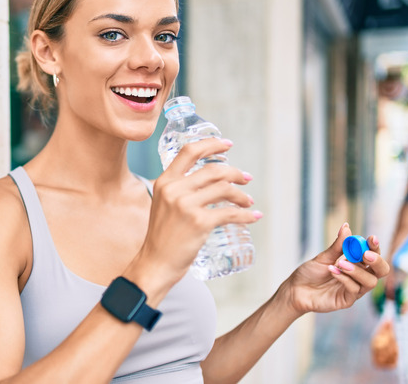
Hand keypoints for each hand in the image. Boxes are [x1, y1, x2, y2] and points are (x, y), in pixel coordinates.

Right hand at [139, 138, 260, 282]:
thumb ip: (178, 190)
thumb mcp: (163, 204)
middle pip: (213, 170)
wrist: (156, 263)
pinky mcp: (199, 222)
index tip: (227, 144)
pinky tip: (252, 216)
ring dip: (242, 195)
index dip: (211, 144)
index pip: (189, 152)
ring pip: (224, 189)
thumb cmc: (162, 237)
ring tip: (248, 202)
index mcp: (164, 182)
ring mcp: (186, 206)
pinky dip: (246, 214)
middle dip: (235, 173)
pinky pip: (230, 213)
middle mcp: (174, 190)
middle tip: (246, 179)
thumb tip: (207, 181)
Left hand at [282, 223, 389, 315]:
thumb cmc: (310, 273)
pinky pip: (354, 290)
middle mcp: (359, 277)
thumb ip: (338, 245)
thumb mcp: (324, 257)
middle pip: (381, 270)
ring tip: (340, 263)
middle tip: (365, 254)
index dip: (375, 247)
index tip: (371, 238)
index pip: (373, 254)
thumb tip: (346, 227)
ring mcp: (355, 289)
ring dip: (357, 271)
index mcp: (356, 263)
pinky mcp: (347, 300)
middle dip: (376, 261)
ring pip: (370, 281)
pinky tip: (333, 271)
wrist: (296, 289)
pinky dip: (345, 279)